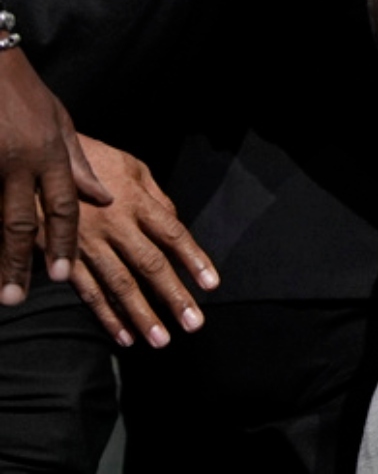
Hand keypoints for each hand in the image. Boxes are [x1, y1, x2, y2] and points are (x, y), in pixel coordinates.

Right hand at [0, 52, 108, 305]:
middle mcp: (18, 165)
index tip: (63, 274)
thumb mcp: (60, 124)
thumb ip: (79, 165)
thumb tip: (102, 199)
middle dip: (19, 263)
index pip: (62, 206)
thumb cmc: (26, 95)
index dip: (63, 241)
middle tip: (18, 299)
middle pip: (20, 223)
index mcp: (49, 155)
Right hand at [62, 136, 217, 347]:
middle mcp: (116, 226)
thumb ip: (157, 197)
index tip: (212, 285)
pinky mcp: (64, 257)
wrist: (41, 163)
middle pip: (149, 265)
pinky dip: (105, 315)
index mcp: (137, 202)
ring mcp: (87, 244)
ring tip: (161, 340)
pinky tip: (123, 336)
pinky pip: (87, 290)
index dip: (194, 259)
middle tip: (194, 323)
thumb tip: (176, 222)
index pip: (173, 235)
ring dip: (141, 315)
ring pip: (118, 285)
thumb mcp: (132, 166)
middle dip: (173, 297)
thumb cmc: (94, 160)